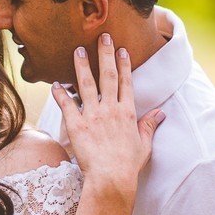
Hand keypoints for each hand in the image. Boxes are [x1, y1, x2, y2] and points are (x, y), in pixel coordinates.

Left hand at [52, 33, 163, 198]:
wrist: (111, 178)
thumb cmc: (128, 166)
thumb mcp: (144, 145)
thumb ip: (150, 126)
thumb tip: (160, 114)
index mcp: (127, 113)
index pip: (126, 82)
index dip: (124, 64)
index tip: (121, 50)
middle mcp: (110, 109)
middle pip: (108, 76)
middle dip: (105, 54)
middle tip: (102, 36)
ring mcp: (93, 115)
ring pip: (86, 84)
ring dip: (82, 65)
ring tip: (78, 50)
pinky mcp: (77, 125)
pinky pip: (67, 105)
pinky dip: (60, 93)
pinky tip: (54, 84)